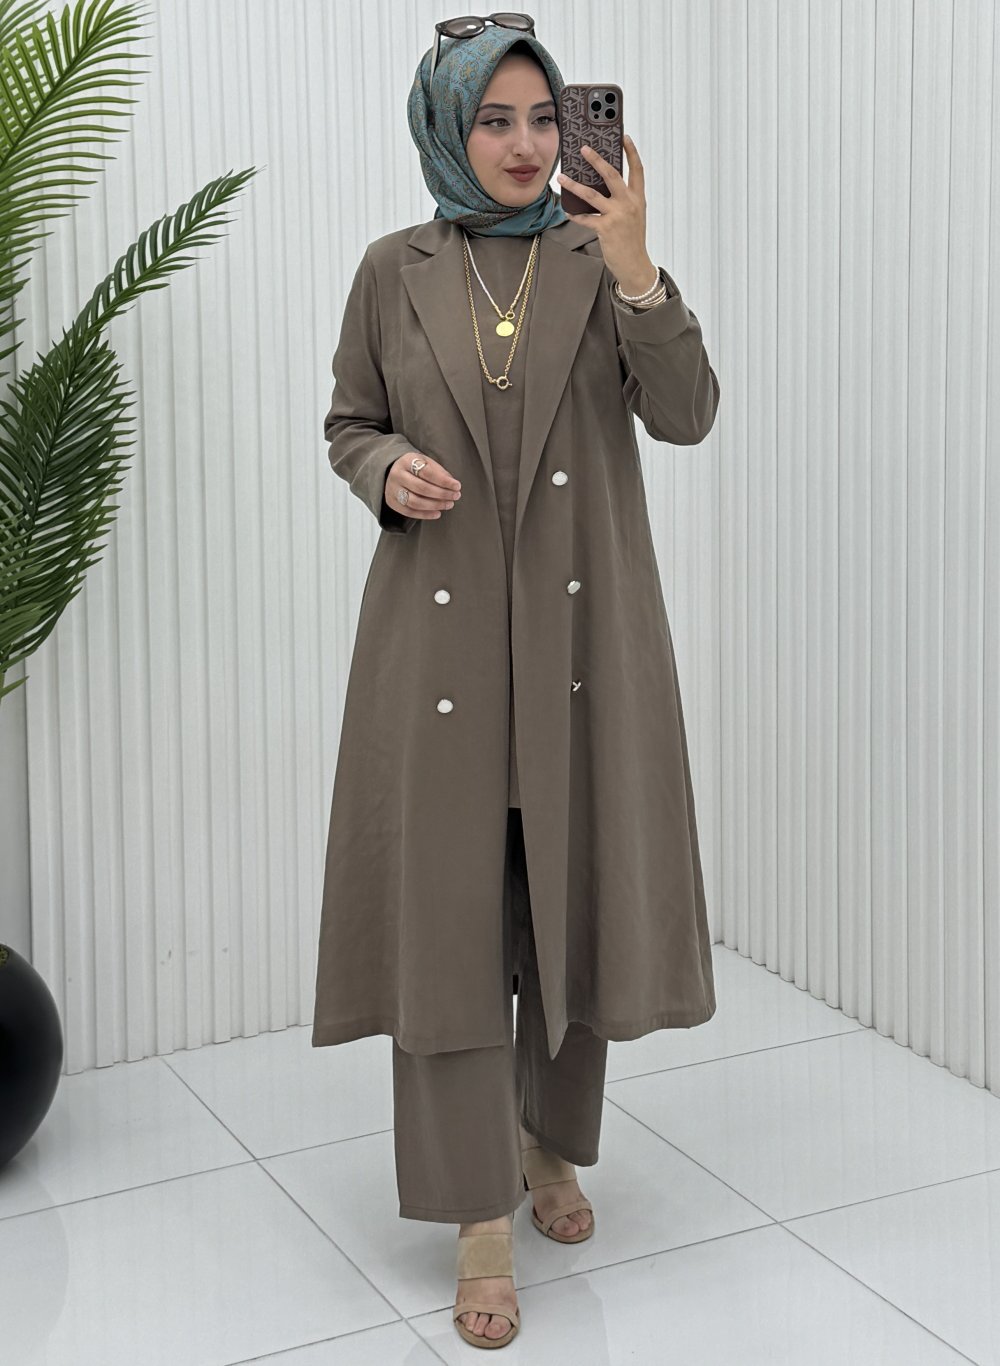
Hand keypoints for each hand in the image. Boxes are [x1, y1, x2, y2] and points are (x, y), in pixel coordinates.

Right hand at [384, 451, 461, 520]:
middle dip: (442, 494)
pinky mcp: (392, 502)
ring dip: (435, 505)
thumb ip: (439, 472)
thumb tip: (453, 486)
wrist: (392, 471)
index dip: (444, 481)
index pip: (428, 472)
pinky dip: (425, 515)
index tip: (457, 486)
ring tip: (448, 505)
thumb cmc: (415, 467)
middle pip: (422, 488)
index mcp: (407, 461)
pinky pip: (409, 512)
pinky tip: (437, 513)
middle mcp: (397, 475)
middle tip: (455, 497)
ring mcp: (393, 490)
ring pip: (415, 502)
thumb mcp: (426, 462)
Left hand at [557, 134, 655, 293]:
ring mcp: (617, 216)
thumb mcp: (633, 216)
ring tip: (562, 177)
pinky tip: (567, 210)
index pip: (637, 170)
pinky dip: (575, 214)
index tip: (625, 137)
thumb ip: (622, 200)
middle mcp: (629, 204)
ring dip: (575, 185)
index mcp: (638, 199)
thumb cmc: (632, 241)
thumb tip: (602, 187)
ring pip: (592, 195)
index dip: (632, 152)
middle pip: (612, 175)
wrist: (635, 265)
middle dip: (597, 159)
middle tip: (584, 148)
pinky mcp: (606, 229)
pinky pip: (585, 218)